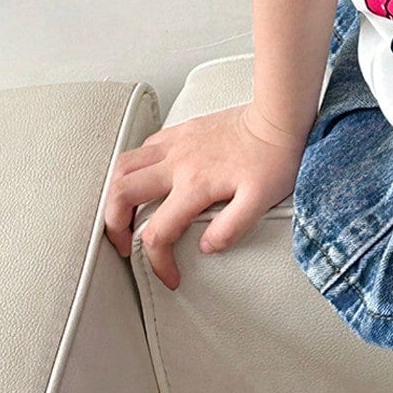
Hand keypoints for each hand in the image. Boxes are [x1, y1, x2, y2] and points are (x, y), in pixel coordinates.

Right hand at [104, 104, 306, 289]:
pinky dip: (133, 167)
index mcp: (195, 185)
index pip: (158, 233)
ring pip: (124, 165)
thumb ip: (231, 228)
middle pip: (122, 194)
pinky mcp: (182, 129)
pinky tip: (145, 180)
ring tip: (123, 214)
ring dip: (114, 194)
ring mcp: (177, 143)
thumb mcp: (261, 200)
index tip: (170, 276)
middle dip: (114, 226)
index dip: (157, 263)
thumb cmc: (273, 157)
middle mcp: (178, 162)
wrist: (279, 115)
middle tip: (126, 245)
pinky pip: (144, 147)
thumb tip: (205, 247)